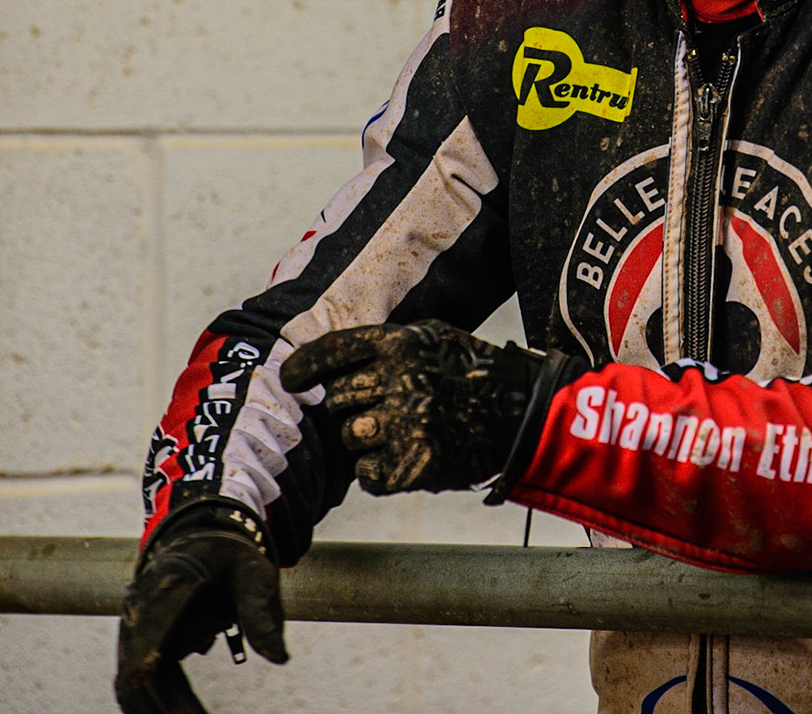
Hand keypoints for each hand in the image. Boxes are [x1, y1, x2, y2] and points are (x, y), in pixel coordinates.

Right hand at [115, 502, 286, 713]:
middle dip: (164, 708)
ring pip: (134, 683)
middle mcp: (140, 610)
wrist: (198, 535)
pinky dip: (154, 706)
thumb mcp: (252, 570)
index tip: (174, 703)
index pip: (151, 636)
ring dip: (156, 710)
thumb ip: (260, 609)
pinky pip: (140, 683)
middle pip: (136, 672)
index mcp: (167, 585)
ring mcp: (136, 629)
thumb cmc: (227, 552)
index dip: (154, 672)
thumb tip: (280, 658)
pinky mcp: (141, 645)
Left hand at [280, 320, 544, 494]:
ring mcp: (406, 424)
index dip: (305, 367)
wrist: (522, 412)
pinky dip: (379, 470)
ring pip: (350, 436)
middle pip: (338, 399)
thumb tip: (328, 367)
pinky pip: (366, 473)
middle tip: (388, 406)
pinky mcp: (413, 464)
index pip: (332, 352)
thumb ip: (386, 346)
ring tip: (403, 431)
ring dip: (367, 438)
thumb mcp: (434, 338)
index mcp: (402, 343)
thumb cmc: (472, 372)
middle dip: (353, 405)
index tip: (289, 379)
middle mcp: (400, 380)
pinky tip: (404, 457)